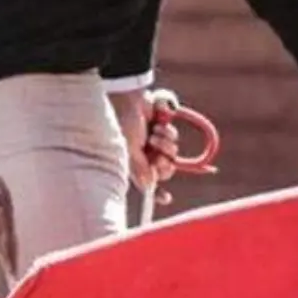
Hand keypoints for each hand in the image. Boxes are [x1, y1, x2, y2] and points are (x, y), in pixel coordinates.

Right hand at [111, 87, 182, 204]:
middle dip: (164, 163)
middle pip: (165, 170)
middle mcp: (144, 154)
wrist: (130, 98)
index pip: (146, 183)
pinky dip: (168, 130)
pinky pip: (174, 138)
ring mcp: (154, 142)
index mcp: (133, 162)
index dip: (156, 193)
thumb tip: (150, 187)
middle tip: (158, 156)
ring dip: (166, 143)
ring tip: (155, 132)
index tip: (167, 198)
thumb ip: (140, 169)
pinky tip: (158, 122)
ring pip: (172, 153)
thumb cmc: (123, 124)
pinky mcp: (163, 129)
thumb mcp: (129, 149)